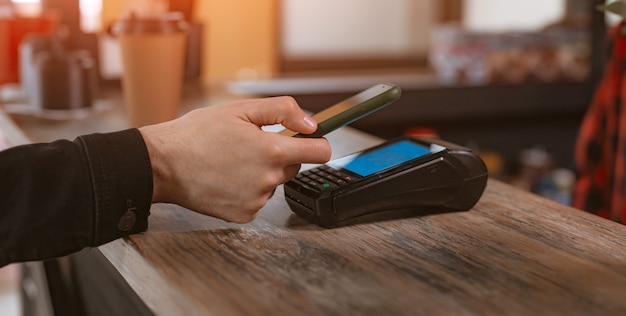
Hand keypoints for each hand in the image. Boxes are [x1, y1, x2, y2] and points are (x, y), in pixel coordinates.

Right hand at [139, 97, 330, 222]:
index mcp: (273, 151)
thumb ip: (283, 111)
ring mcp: (256, 200)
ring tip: (230, 162)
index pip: (321, 152)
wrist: (162, 164)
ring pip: (273, 183)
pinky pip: (257, 200)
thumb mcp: (240, 110)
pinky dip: (247, 190)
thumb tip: (312, 124)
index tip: (310, 140)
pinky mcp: (243, 215)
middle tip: (248, 146)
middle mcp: (269, 179)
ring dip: (261, 173)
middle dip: (279, 155)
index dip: (317, 143)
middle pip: (294, 167)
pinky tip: (226, 179)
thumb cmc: (196, 134)